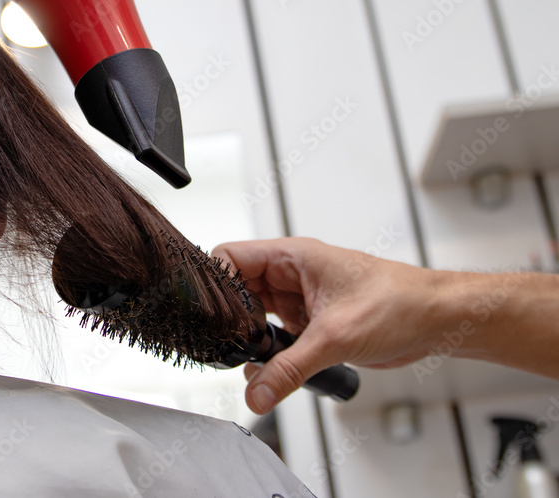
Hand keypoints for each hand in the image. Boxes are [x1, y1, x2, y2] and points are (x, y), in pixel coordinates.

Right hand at [212, 238, 442, 413]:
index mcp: (293, 256)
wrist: (438, 322)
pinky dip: (271, 354)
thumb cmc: (400, 303)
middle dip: (233, 319)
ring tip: (252, 362)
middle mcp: (292, 274)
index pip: (231, 257)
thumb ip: (290, 368)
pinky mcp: (311, 321)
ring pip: (256, 315)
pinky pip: (277, 336)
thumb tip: (257, 392)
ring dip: (252, 340)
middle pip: (239, 289)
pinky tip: (271, 371)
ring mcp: (300, 298)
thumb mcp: (336, 337)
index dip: (214, 282)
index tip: (209, 314)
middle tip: (229, 346)